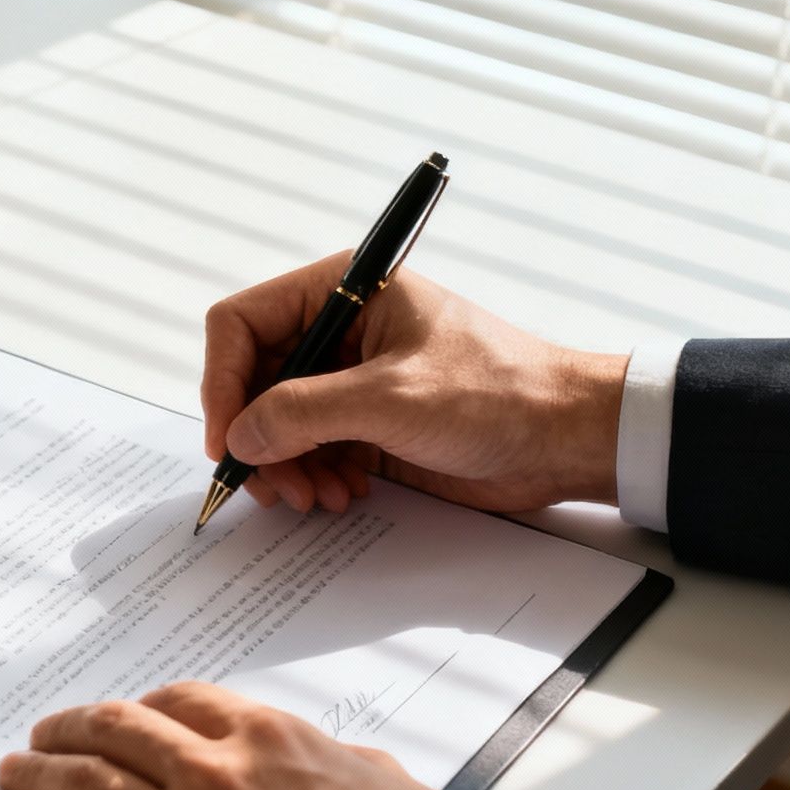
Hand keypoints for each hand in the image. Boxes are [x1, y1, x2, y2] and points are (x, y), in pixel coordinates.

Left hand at [0, 682, 482, 789]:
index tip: (127, 716)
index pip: (184, 701)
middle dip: (72, 728)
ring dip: (38, 776)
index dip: (144, 707)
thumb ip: (354, 766)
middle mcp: (212, 774)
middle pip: (117, 732)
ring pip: (82, 787)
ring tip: (15, 774)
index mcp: (270, 741)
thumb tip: (342, 761)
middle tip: (47, 734)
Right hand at [201, 254, 627, 512]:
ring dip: (286, 467)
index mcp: (344, 291)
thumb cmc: (501, 393)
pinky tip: (342, 496)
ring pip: (277, 424)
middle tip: (273, 484)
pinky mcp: (368, 424)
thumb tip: (240, 435)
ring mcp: (352, 380)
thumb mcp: (392, 398)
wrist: (566, 439)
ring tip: (317, 497)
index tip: (227, 438)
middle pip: (253, 381)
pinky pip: (311, 451)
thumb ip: (304, 413)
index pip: (243, 323)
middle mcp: (340, 331)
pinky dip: (314, 478)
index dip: (223, 381)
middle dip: (257, 438)